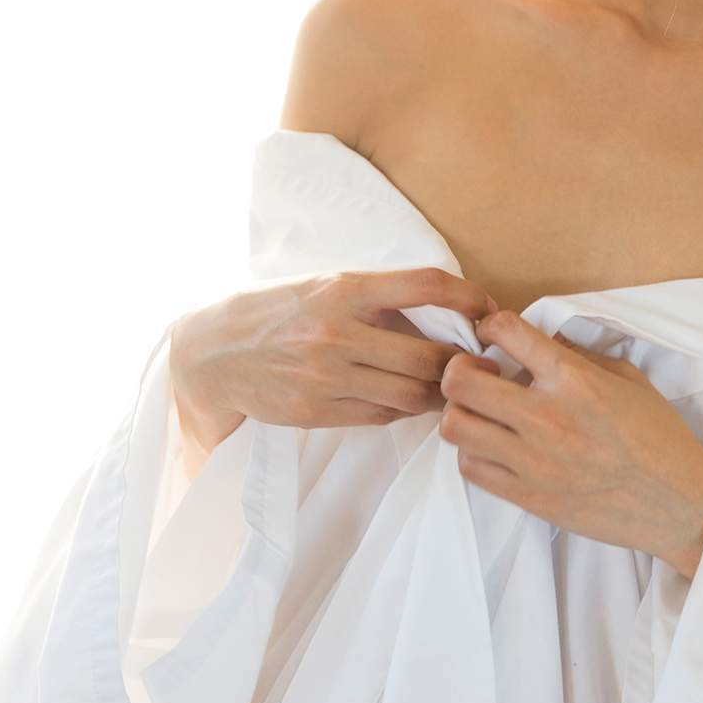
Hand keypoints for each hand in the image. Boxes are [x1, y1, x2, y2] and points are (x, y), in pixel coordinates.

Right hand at [170, 267, 497, 437]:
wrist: (213, 353)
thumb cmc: (279, 311)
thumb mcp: (325, 286)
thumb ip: (379, 297)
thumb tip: (446, 312)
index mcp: (344, 288)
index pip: (426, 285)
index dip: (469, 297)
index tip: (488, 308)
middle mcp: (337, 331)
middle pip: (429, 356)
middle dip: (463, 363)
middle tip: (481, 364)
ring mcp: (327, 376)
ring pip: (412, 395)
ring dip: (440, 394)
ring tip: (452, 387)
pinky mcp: (317, 411)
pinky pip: (382, 416)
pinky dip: (405, 410)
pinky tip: (410, 401)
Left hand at [439, 309, 702, 575]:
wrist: (677, 504)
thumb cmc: (658, 436)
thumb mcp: (628, 378)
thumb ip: (577, 355)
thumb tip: (538, 340)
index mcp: (575, 380)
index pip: (506, 332)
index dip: (490, 325)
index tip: (494, 334)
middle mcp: (547, 417)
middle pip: (459, 382)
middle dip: (460, 369)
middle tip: (479, 375)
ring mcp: (533, 461)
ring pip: (456, 426)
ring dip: (463, 412)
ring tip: (485, 414)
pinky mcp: (528, 497)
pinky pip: (471, 469)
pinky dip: (474, 452)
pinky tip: (496, 447)